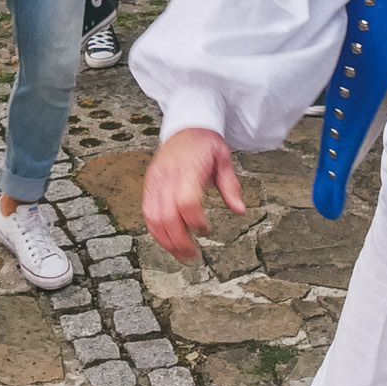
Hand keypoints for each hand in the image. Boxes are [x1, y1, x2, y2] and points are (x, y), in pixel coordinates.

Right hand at [141, 128, 245, 262]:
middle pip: (166, 215)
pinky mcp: (149, 186)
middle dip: (179, 241)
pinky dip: (156, 231)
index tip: (206, 231)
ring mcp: (155, 181)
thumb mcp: (224, 158)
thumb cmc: (204, 143)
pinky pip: (147, 213)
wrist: (185, 127)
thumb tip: (239, 210)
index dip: (194, 220)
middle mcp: (167, 176)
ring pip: (153, 218)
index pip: (185, 200)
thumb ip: (230, 186)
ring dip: (166, 241)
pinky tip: (169, 243)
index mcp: (186, 168)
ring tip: (182, 256)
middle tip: (194, 257)